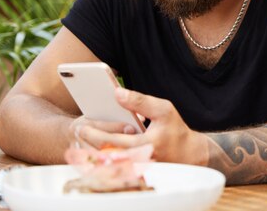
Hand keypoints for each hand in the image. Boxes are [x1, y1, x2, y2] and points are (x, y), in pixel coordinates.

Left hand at [74, 88, 207, 163]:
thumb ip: (140, 101)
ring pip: (104, 164)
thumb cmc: (174, 129)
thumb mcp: (163, 109)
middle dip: (87, 143)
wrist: (187, 154)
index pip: (114, 142)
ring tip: (82, 139)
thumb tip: (117, 93)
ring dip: (90, 151)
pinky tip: (93, 148)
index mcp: (145, 145)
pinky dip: (98, 158)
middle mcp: (138, 161)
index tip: (82, 127)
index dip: (96, 134)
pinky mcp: (132, 172)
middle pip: (104, 155)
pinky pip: (110, 168)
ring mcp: (134, 169)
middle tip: (78, 131)